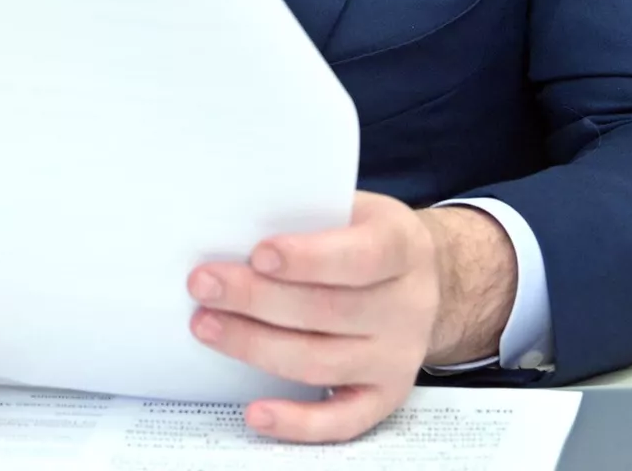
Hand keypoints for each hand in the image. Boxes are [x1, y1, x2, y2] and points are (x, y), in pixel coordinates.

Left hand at [186, 194, 515, 442]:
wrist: (427, 280)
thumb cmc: (367, 236)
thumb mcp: (355, 208)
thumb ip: (309, 215)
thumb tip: (235, 228)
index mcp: (403, 248)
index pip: (361, 256)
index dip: (309, 258)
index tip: (259, 254)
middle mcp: (407, 307)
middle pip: (329, 311)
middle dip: (258, 299)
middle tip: (204, 285)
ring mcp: (398, 358)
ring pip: (322, 362)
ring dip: (257, 347)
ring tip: (207, 326)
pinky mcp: (385, 396)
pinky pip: (341, 420)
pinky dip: (297, 423)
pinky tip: (255, 412)